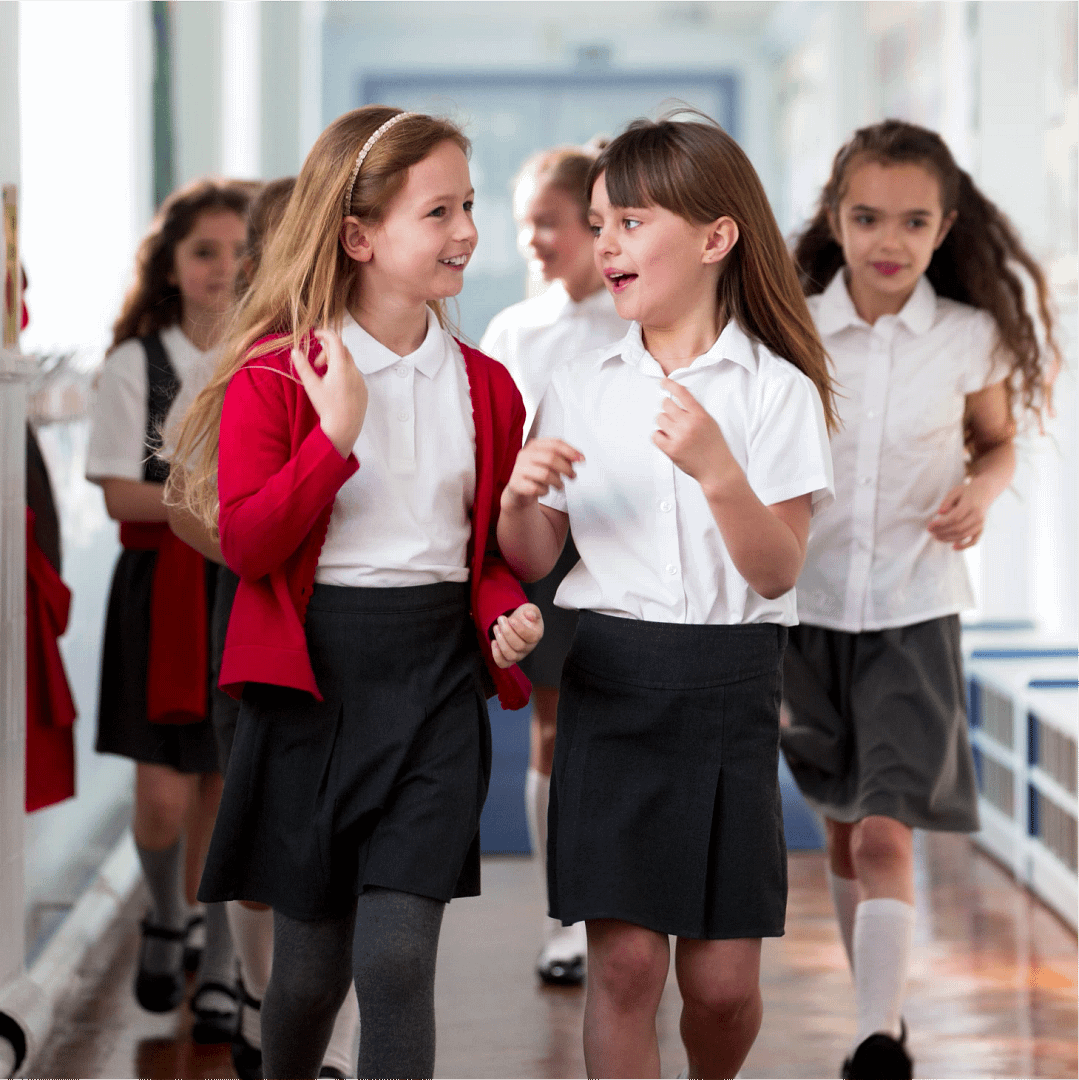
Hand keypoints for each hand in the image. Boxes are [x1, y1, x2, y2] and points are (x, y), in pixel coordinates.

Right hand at [291, 328, 368, 456]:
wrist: (344, 429)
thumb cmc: (327, 408)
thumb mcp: (311, 386)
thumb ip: (303, 366)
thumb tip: (295, 351)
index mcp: (341, 367)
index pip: (335, 340)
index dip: (325, 334)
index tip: (316, 335)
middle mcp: (354, 371)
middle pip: (341, 350)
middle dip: (328, 352)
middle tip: (317, 365)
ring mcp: (360, 380)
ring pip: (348, 362)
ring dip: (335, 363)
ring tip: (324, 378)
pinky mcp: (364, 389)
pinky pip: (354, 374)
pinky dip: (344, 373)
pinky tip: (335, 388)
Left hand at [491, 604, 543, 667]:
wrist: (517, 622)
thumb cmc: (524, 617)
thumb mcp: (530, 609)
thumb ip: (532, 610)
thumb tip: (530, 615)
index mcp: (536, 636)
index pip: (530, 637)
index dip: (520, 629)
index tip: (511, 619)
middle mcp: (528, 648)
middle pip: (519, 646)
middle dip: (507, 632)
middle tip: (501, 619)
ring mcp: (519, 655)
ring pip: (511, 655)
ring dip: (501, 642)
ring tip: (496, 627)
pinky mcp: (509, 659)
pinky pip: (503, 664)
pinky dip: (496, 655)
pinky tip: (493, 642)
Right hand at [501, 439, 583, 511]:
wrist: (518, 490)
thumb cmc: (536, 474)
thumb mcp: (549, 463)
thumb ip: (562, 458)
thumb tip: (577, 459)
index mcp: (534, 445)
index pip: (555, 443)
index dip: (570, 451)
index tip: (581, 459)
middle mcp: (525, 454)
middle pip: (551, 458)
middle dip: (566, 468)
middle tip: (573, 476)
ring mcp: (519, 469)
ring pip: (545, 474)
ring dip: (557, 482)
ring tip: (560, 486)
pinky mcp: (516, 484)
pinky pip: (536, 488)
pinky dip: (544, 491)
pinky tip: (544, 490)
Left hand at [652, 379, 736, 492]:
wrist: (717, 470)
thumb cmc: (715, 447)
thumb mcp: (710, 423)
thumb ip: (695, 412)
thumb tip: (678, 402)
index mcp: (700, 415)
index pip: (682, 393)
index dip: (670, 385)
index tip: (663, 382)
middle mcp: (689, 424)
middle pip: (666, 404)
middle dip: (667, 408)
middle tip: (672, 416)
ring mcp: (679, 437)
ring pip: (659, 418)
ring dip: (664, 423)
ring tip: (673, 431)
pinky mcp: (671, 449)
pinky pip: (655, 435)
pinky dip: (659, 436)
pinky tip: (667, 438)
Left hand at [927, 480, 990, 548]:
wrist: (985, 492)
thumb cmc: (967, 492)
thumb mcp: (955, 491)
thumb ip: (947, 501)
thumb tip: (940, 513)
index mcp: (970, 505)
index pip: (954, 518)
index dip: (941, 524)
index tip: (929, 526)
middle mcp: (977, 515)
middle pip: (958, 528)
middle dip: (942, 532)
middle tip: (931, 532)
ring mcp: (980, 523)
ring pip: (964, 535)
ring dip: (949, 539)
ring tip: (936, 537)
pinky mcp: (981, 528)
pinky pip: (975, 540)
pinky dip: (965, 546)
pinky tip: (954, 547)